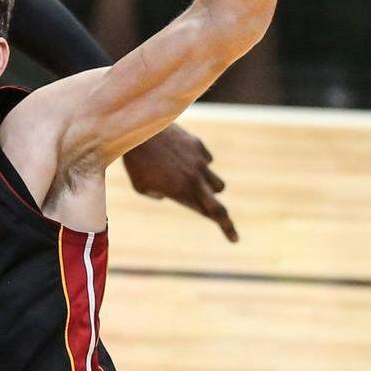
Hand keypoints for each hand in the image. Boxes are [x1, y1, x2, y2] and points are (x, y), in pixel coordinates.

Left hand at [122, 123, 237, 241]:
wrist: (138, 130)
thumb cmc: (135, 162)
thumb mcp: (140, 185)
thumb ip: (157, 195)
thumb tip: (167, 195)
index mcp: (180, 192)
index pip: (209, 214)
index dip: (225, 227)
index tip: (235, 239)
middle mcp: (194, 179)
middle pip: (219, 206)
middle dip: (226, 222)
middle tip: (233, 236)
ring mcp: (200, 162)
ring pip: (218, 185)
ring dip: (211, 191)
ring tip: (195, 187)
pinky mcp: (199, 146)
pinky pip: (206, 160)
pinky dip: (198, 164)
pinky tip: (181, 157)